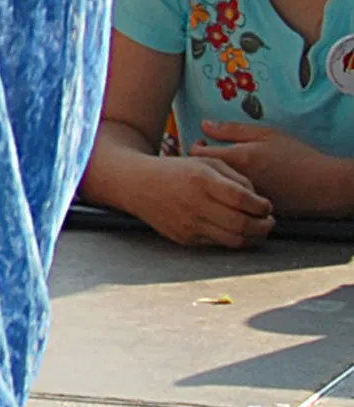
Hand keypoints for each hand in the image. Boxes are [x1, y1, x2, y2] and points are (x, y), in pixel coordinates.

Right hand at [121, 147, 277, 248]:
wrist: (137, 184)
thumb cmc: (176, 170)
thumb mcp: (205, 162)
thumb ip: (235, 177)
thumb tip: (259, 200)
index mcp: (201, 179)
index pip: (242, 199)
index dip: (261, 205)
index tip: (267, 205)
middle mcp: (195, 203)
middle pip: (242, 224)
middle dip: (264, 225)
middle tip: (270, 221)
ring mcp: (189, 224)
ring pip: (234, 240)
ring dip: (254, 238)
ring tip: (259, 230)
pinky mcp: (186, 238)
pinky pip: (219, 244)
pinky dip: (234, 240)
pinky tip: (238, 232)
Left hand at [198, 121, 353, 215]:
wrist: (324, 185)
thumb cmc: (296, 156)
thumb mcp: (265, 134)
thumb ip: (232, 129)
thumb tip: (204, 125)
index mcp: (237, 159)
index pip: (196, 155)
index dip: (194, 147)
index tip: (202, 143)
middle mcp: (236, 181)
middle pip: (202, 175)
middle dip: (201, 166)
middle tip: (209, 158)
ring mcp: (243, 199)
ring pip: (215, 191)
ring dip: (214, 182)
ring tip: (223, 172)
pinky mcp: (252, 211)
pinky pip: (231, 203)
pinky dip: (228, 195)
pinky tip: (237, 188)